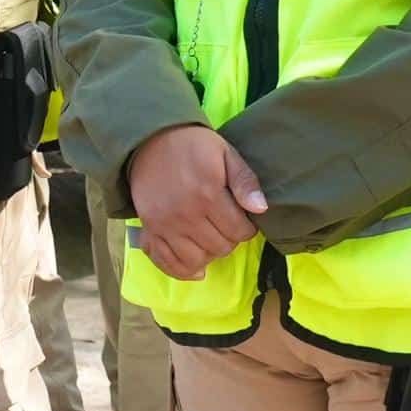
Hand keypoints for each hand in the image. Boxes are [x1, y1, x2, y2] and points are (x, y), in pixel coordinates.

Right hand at [127, 123, 266, 280]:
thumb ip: (245, 181)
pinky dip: (183, 271)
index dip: (247, 228)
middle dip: (230, 240)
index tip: (242, 218)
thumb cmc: (193, 146)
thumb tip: (261, 209)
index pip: (239, 231)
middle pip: (221, 248)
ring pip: (198, 260)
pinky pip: (168, 263)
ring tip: (211, 238)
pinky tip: (197, 268)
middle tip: (226, 225)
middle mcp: (186, 214)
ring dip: (210, 253)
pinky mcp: (150, 230)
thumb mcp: (226, 153)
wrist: (149, 140)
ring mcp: (166, 225)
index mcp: (208, 194)